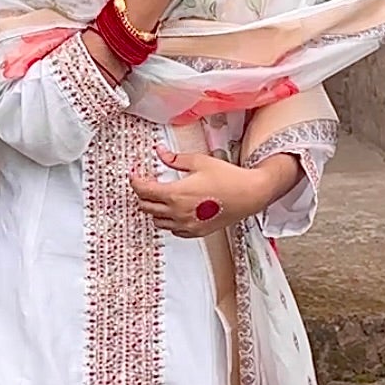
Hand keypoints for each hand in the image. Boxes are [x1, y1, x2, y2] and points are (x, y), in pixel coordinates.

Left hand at [130, 143, 299, 236]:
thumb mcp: (200, 162)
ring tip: (160, 197)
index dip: (135, 181)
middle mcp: (178, 213)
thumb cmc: (229, 178)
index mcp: (176, 194)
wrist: (250, 194)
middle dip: (142, 194)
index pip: (144, 191)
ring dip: (154, 209)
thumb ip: (176, 159)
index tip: (134, 175)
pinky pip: (173, 230)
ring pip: (157, 221)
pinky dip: (169, 221)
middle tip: (146, 184)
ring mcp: (187, 225)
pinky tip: (175, 211)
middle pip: (146, 207)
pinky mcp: (196, 231)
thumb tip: (161, 153)